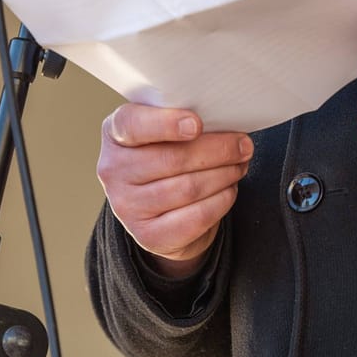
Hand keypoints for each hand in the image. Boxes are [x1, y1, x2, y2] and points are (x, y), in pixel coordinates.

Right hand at [97, 103, 252, 274]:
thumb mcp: (161, 131)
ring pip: (188, 188)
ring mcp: (127, 206)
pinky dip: (220, 201)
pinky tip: (229, 190)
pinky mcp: (148, 236)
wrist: (155, 208)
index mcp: (115, 133)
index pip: (132, 125)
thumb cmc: (164, 155)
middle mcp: (113, 170)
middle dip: (217, 151)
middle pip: (172, 159)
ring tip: (239, 166)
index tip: (197, 124)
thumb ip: (181, 120)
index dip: (165, 124)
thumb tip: (225, 123)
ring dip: (224, 175)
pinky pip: (195, 218)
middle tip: (243, 145)